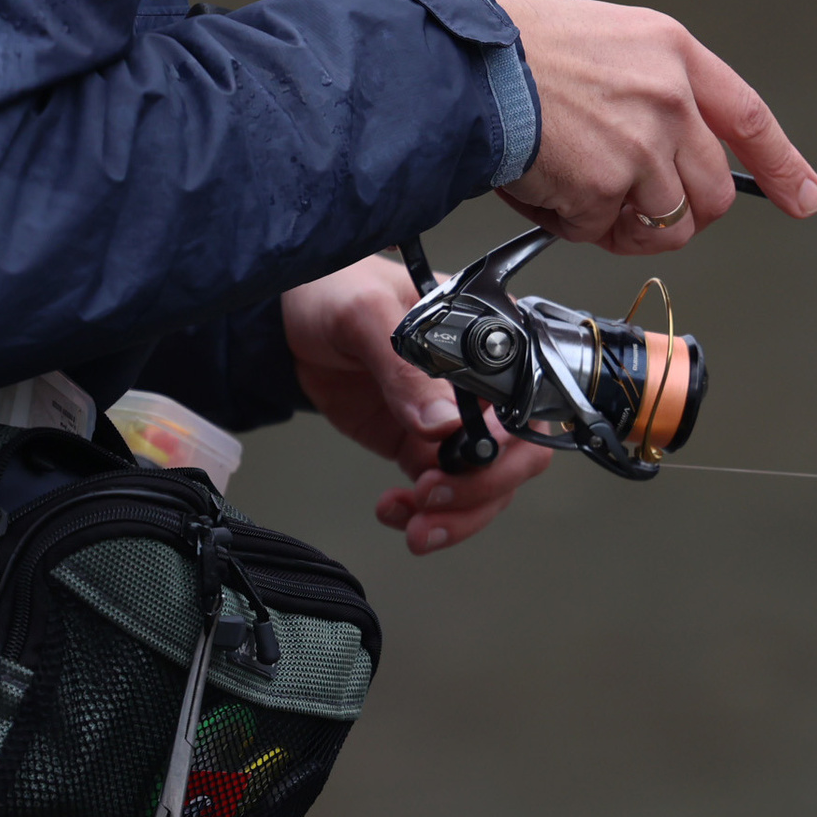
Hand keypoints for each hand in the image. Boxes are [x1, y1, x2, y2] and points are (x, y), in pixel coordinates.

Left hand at [279, 255, 552, 553]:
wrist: (289, 318)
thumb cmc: (334, 289)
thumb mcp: (365, 313)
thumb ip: (404, 367)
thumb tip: (444, 424)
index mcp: (489, 340)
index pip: (528, 400)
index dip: (509, 442)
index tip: (463, 460)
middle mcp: (482, 385)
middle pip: (518, 454)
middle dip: (482, 490)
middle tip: (434, 499)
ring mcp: (454, 419)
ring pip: (484, 484)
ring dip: (457, 516)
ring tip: (415, 526)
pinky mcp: (420, 445)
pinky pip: (441, 492)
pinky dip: (423, 514)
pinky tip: (394, 512)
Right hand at [485, 0, 816, 251]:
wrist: (468, 65)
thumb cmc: (518, 49)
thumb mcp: (609, 42)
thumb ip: (653, 90)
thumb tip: (676, 150)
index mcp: (673, 53)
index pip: (748, 117)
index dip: (782, 164)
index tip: (804, 197)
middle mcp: (669, 98)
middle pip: (712, 192)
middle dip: (680, 214)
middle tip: (632, 207)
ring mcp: (643, 145)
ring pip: (666, 226)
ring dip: (622, 224)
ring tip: (574, 190)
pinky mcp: (606, 186)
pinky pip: (603, 232)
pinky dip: (572, 223)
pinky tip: (544, 185)